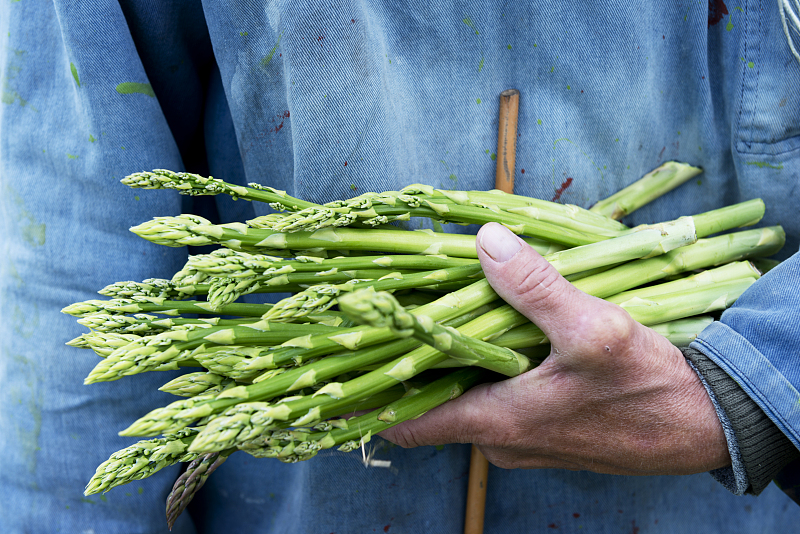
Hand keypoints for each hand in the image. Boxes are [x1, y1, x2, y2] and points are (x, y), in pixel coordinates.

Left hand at [381, 222, 729, 474]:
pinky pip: (496, 397)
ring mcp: (520, 436)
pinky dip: (483, 366)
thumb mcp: (594, 328)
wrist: (707, 425)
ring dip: (449, 358)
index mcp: (495, 421)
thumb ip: (533, 286)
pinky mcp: (543, 428)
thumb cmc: (651, 387)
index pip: (404, 421)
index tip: (329, 368)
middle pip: (429, 400)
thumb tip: (483, 239)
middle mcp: (498, 437)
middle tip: (382, 310)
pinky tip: (493, 329)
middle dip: (405, 359)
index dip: (364, 396)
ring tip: (435, 308)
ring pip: (464, 395)